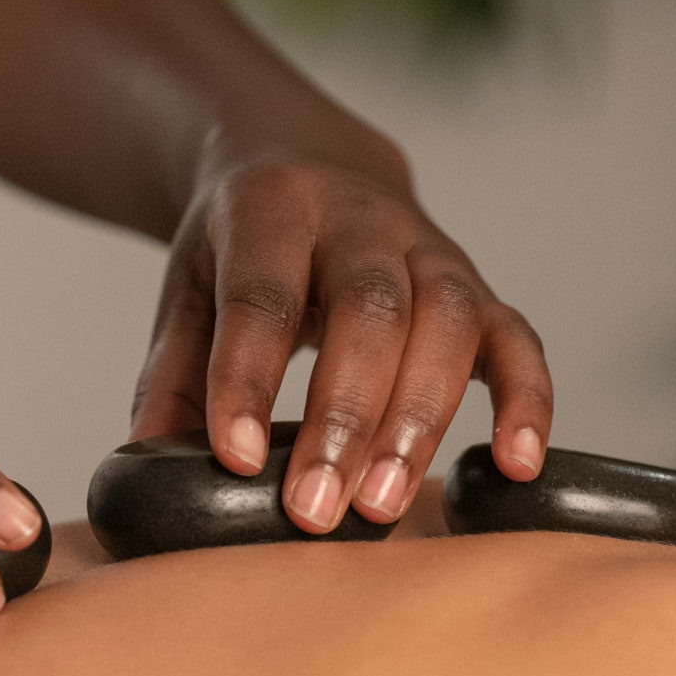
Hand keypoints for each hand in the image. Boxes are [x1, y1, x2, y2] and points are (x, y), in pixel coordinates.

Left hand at [131, 143, 552, 534]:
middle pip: (368, 310)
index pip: (263, 295)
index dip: (249, 378)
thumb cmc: (243, 251)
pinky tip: (515, 466)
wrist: (309, 164)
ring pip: (447, 321)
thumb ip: (172, 377)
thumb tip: (150, 471)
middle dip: (343, 416)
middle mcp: (362, 218)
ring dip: (419, 421)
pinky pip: (517, 338)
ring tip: (382, 507)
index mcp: (274, 207)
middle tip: (314, 510)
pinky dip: (525, 401)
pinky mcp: (480, 287)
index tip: (236, 460)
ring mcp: (432, 249)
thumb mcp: (188, 291)